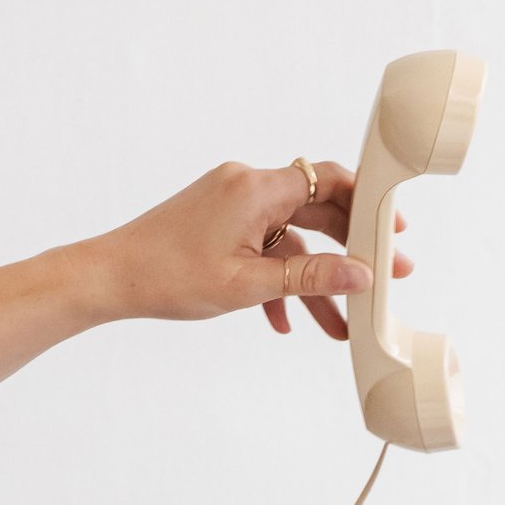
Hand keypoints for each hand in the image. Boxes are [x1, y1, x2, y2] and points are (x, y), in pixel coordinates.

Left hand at [74, 162, 410, 343]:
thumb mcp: (248, 283)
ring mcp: (232, 203)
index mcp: (256, 189)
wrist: (111, 277)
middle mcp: (247, 186)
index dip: (367, 201)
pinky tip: (283, 320)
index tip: (392, 229)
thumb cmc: (169, 275)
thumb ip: (310, 277)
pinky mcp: (220, 222)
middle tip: (383, 280)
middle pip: (317, 210)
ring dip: (313, 279)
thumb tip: (362, 274)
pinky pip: (264, 246)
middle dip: (349, 250)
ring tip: (337, 325)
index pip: (329, 179)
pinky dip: (278, 279)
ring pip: (291, 238)